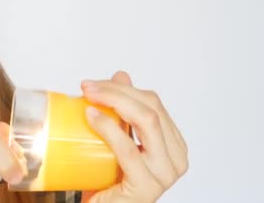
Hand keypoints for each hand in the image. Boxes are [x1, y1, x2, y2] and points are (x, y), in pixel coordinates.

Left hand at [80, 71, 188, 202]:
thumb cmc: (108, 181)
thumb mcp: (116, 140)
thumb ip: (123, 111)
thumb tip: (121, 75)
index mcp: (172, 144)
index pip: (152, 103)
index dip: (123, 88)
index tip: (94, 84)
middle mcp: (175, 158)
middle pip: (150, 108)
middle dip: (116, 91)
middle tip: (87, 87)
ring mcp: (164, 174)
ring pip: (146, 121)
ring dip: (114, 101)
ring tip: (88, 97)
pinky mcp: (146, 187)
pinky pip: (129, 149)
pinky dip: (109, 127)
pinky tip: (92, 116)